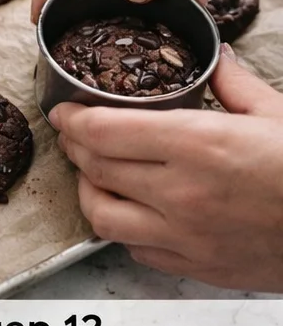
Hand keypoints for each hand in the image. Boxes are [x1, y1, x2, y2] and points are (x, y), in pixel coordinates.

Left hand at [52, 49, 282, 290]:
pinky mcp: (197, 267)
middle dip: (75, 148)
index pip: (104, 132)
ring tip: (94, 172)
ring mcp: (187, 236)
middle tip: (75, 133)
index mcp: (198, 144)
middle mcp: (182, 193)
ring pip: (103, 217)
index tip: (64, 109)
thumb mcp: (275, 113)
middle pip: (96, 169)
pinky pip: (136, 250)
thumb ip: (232, 82)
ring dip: (89, 191)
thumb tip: (215, 57)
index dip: (73, 119)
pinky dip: (122, 229)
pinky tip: (132, 210)